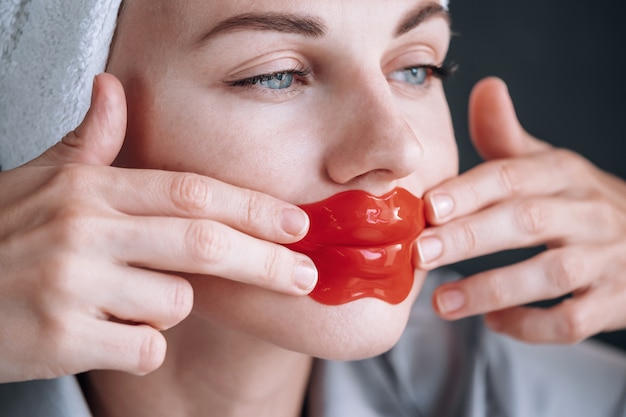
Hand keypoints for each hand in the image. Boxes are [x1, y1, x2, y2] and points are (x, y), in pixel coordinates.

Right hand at [0, 74, 315, 381]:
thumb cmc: (1, 240)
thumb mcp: (40, 183)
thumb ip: (89, 143)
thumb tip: (112, 88)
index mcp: (88, 189)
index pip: (190, 192)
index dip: (251, 208)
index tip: (296, 223)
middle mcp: (83, 230)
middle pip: (202, 243)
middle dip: (265, 262)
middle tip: (305, 276)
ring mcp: (71, 284)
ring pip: (175, 303)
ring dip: (170, 308)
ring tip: (124, 301)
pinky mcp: (62, 337)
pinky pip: (144, 348)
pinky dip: (141, 347)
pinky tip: (103, 334)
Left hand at [416, 77, 625, 343]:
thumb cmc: (575, 202)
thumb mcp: (547, 164)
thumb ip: (507, 137)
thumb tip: (484, 88)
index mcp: (564, 174)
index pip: (513, 176)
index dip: (470, 191)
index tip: (429, 206)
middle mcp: (589, 212)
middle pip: (529, 220)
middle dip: (470, 238)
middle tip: (421, 253)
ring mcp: (607, 258)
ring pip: (551, 273)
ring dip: (493, 288)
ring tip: (442, 302)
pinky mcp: (615, 302)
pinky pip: (574, 320)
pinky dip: (531, 325)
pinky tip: (494, 322)